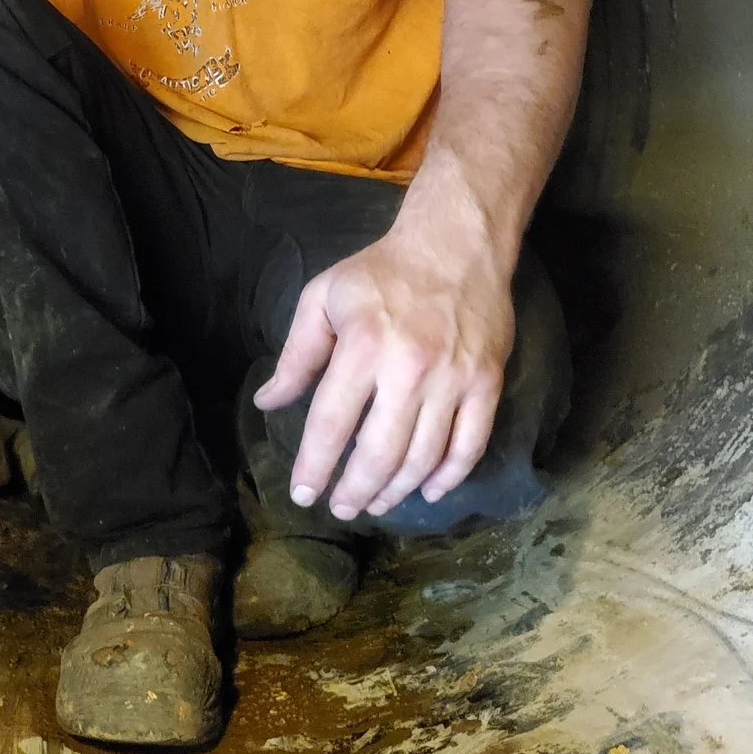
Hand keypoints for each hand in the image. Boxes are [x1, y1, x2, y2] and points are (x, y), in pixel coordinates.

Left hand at [252, 227, 514, 519]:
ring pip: (423, 458)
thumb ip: (296, 354)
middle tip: (340, 509)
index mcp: (363, 344)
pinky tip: (427, 491)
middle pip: (379, 453)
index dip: (315, 465)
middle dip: (355, 491)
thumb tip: (267, 402)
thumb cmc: (381, 273)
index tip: (302, 493)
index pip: (332, 422)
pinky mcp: (486, 383)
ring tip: (374, 503)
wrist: (457, 245)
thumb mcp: (324, 297)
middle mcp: (410, 368)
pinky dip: (448, 478)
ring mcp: (454, 379)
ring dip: (396, 491)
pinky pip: (470, 446)